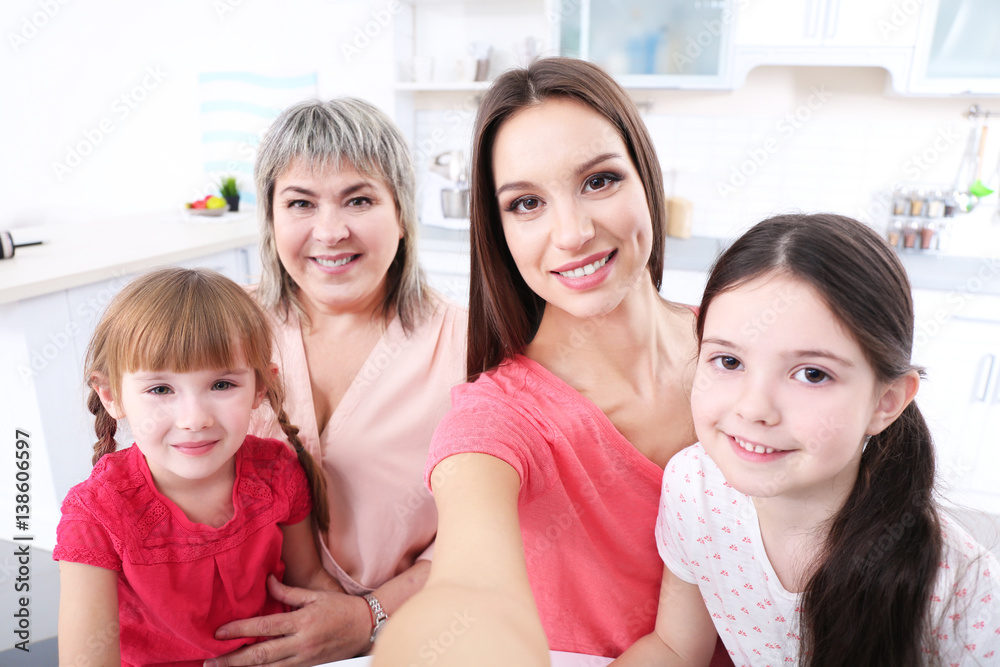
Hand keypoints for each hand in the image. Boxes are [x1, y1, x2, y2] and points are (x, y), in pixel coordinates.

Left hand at [205, 575, 371, 666]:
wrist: (366, 627)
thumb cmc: (342, 608)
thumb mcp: (315, 595)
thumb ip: (288, 592)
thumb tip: (266, 582)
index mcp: (302, 621)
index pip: (265, 627)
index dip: (240, 629)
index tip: (220, 633)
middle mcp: (301, 643)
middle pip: (261, 654)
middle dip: (233, 660)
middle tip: (211, 662)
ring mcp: (304, 658)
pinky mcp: (308, 666)